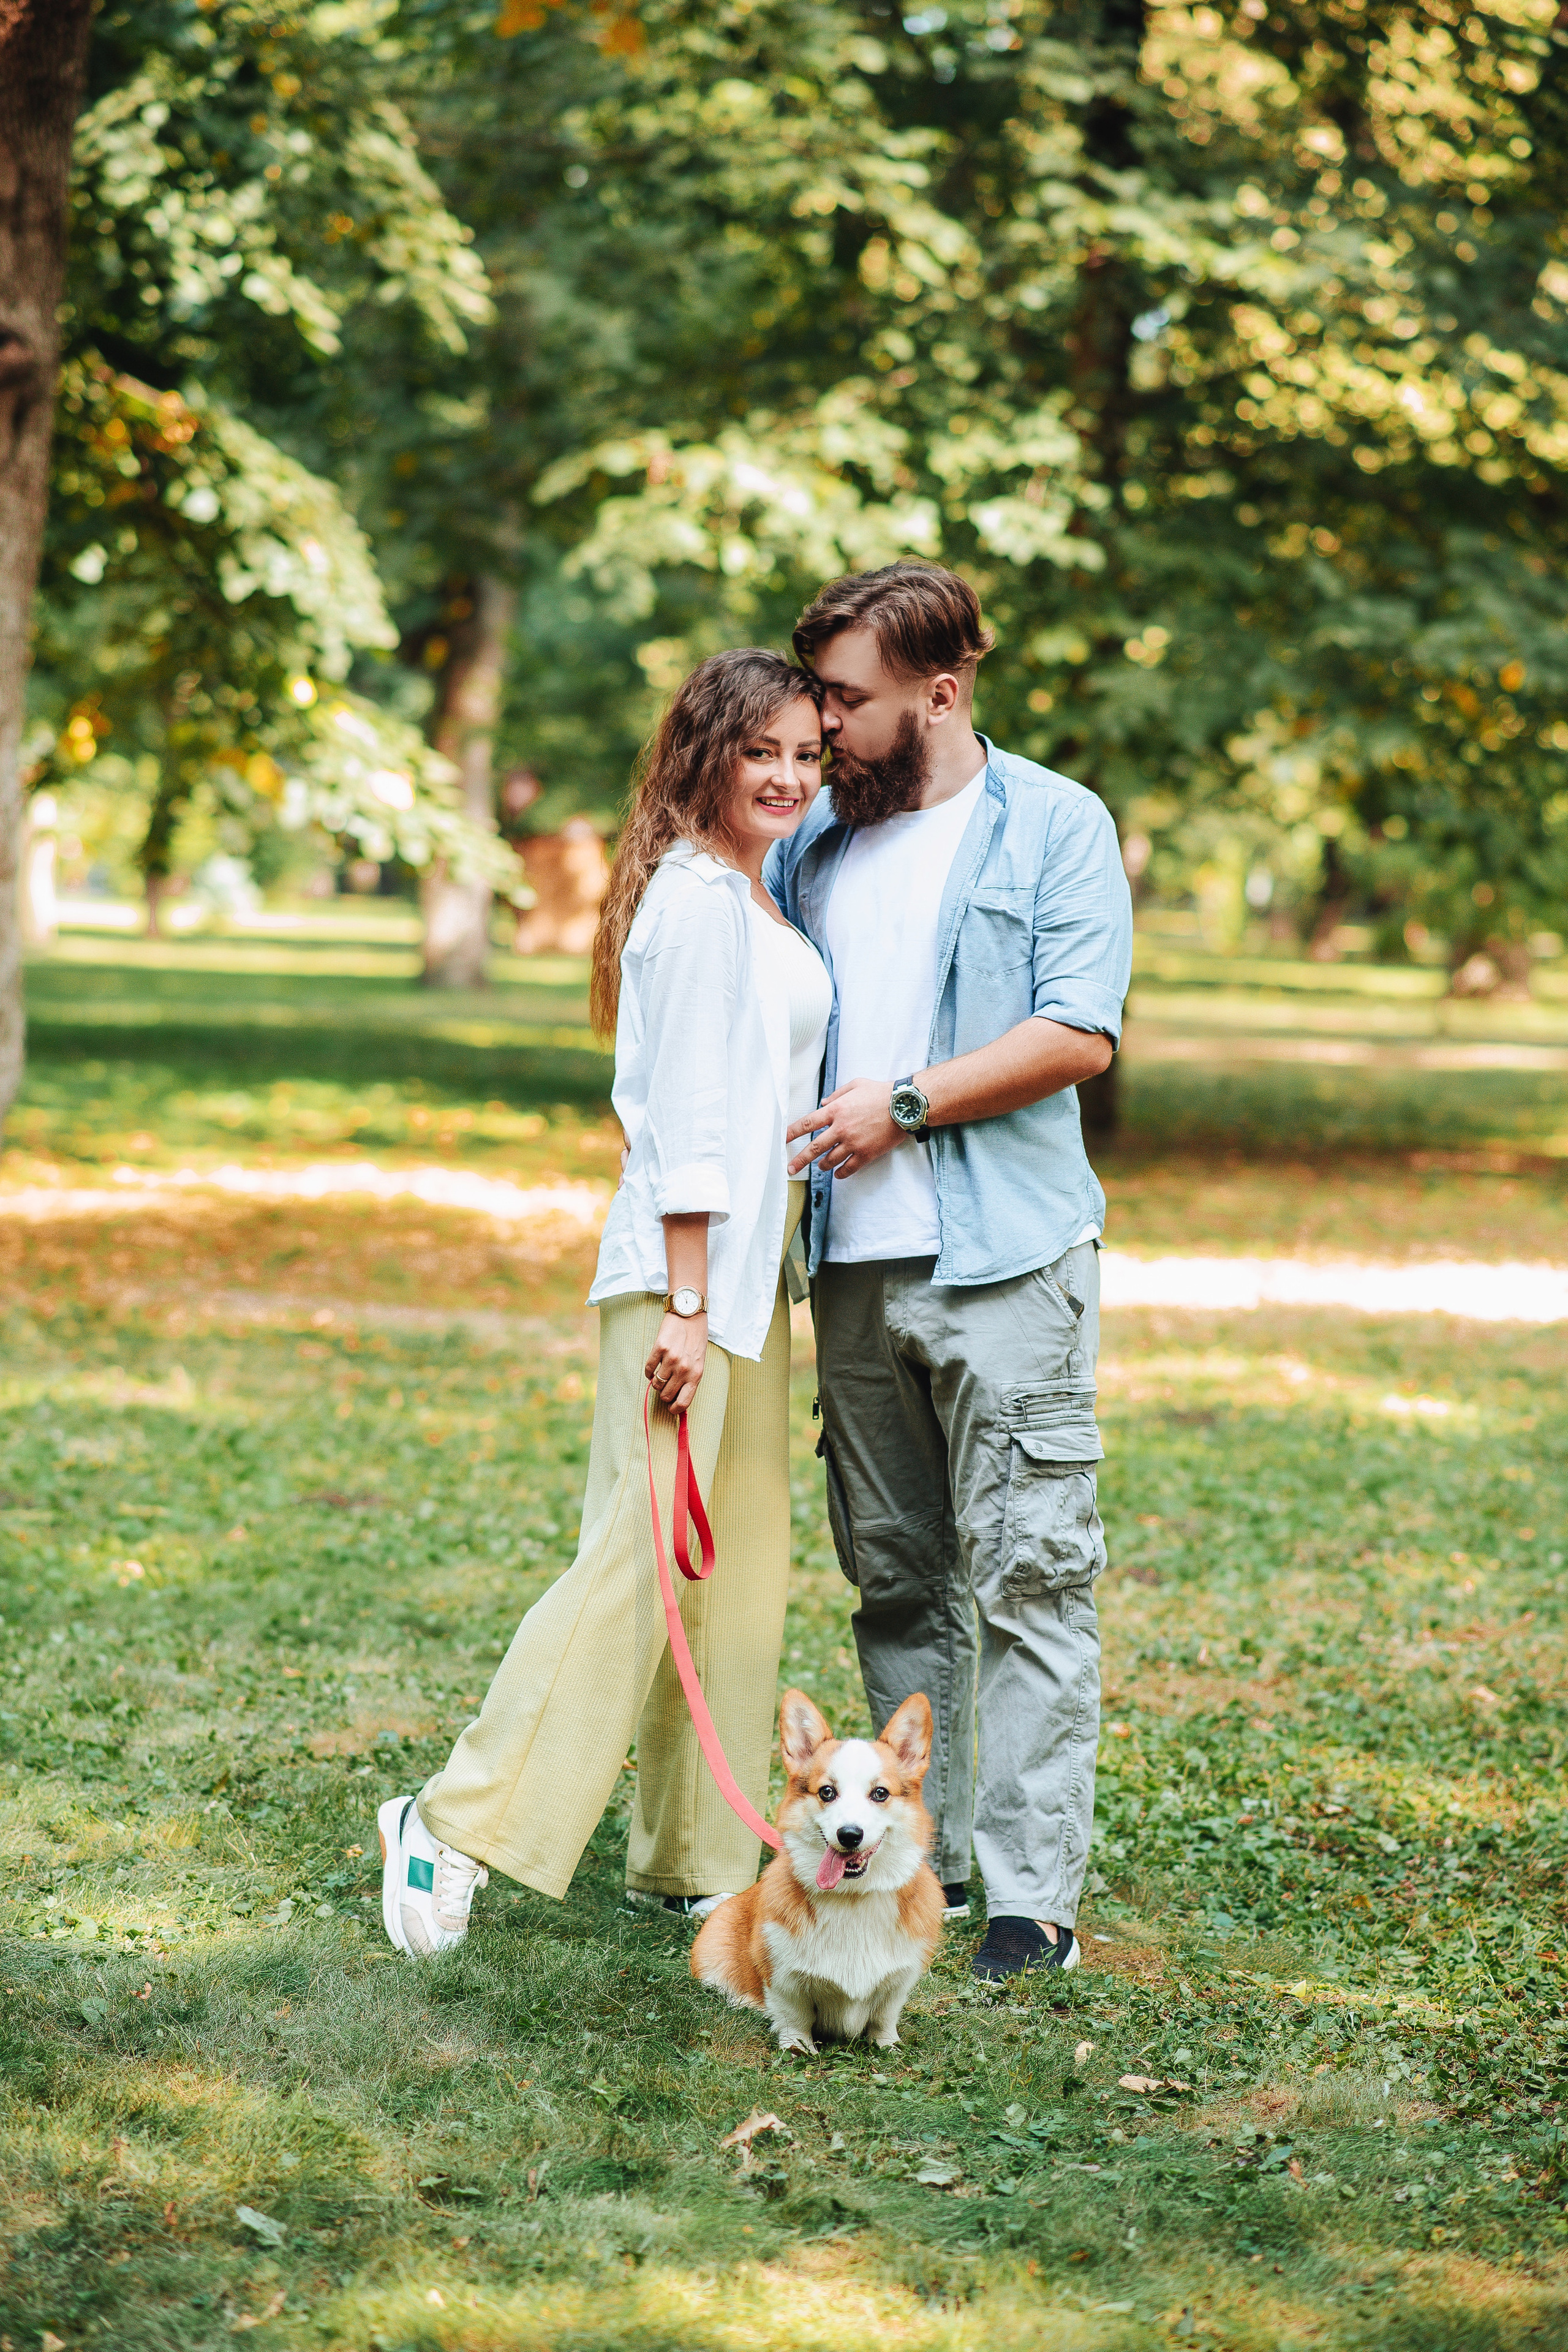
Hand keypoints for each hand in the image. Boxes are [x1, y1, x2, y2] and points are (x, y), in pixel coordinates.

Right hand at [645, 1311, 706, 1412]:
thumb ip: (690, 1378)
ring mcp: (671, 1359)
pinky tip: (654, 1366)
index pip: (683, 1402)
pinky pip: (648, 1370)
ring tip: (661, 1372)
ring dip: (656, 1381)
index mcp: (697, 1374)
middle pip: (666, 1395)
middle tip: (665, 1385)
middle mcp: (684, 1369)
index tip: (670, 1408)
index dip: (674, 1409)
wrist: (690, 1313)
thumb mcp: (699, 1361)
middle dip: (664, 1392)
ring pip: (656, 1384)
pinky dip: (649, 1371)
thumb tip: (676, 1397)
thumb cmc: (696, 1338)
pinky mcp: (659, 1349)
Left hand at [787, 1078, 902, 1178]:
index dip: (792, 1133)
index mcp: (836, 1111)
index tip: (783, 1140)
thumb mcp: (856, 1085)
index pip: (807, 1124)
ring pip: (830, 1160)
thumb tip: (823, 1103)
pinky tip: (837, 1174)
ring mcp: (853, 1143)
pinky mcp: (866, 1154)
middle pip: (814, 1148)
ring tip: (820, 1167)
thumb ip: (837, 1094)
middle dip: (799, 1160)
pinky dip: (840, 1173)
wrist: (904, 1106)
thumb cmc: (881, 1093)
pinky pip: (848, 1168)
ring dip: (822, 1166)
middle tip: (791, 1169)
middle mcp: (841, 1128)